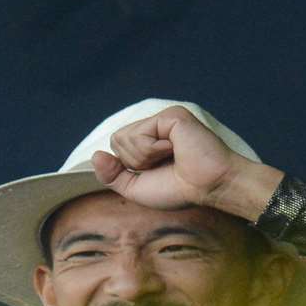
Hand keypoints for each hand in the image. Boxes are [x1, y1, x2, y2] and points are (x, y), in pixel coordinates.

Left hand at [90, 105, 282, 220]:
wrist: (210, 187)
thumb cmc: (180, 190)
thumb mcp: (137, 189)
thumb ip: (113, 175)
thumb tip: (95, 156)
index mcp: (149, 139)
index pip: (118, 146)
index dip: (129, 165)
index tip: (157, 171)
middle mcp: (156, 125)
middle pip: (117, 140)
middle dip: (136, 161)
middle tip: (165, 164)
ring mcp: (163, 118)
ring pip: (125, 137)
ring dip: (145, 157)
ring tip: (172, 156)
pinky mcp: (170, 116)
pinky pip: (140, 135)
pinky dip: (153, 150)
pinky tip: (176, 149)